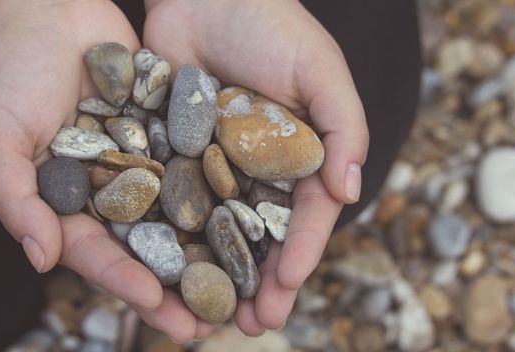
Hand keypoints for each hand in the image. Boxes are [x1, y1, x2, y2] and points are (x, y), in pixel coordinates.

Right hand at [0, 0, 220, 340]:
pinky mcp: (164, 130)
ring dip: (204, 250)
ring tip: (238, 285)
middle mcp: (104, 189)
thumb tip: (42, 260)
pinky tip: (249, 214)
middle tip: (208, 323)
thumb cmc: (6, 72)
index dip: (125, 280)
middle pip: (144, 246)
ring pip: (176, 213)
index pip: (96, 253)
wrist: (41, 7)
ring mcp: (137, 160)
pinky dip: (217, 189)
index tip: (158, 304)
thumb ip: (15, 200)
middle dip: (174, 285)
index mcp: (63, 202)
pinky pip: (191, 163)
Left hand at [144, 0, 368, 335]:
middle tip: (251, 324)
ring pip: (214, 232)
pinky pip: (170, 201)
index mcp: (298, 156)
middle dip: (258, 283)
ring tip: (208, 317)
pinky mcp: (171, 155)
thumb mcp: (320, 69)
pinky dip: (169, 238)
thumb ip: (344, 127)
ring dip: (214, 276)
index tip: (287, 287)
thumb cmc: (272, 24)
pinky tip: (162, 271)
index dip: (299, 254)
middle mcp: (256, 169)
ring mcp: (212, 165)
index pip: (304, 216)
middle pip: (259, 237)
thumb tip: (351, 193)